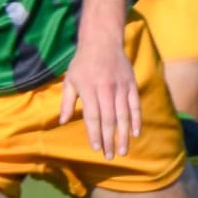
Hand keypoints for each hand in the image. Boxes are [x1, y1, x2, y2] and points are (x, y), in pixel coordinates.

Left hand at [58, 37, 141, 158]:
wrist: (102, 42)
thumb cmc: (82, 63)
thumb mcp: (69, 80)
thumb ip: (65, 102)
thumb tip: (61, 121)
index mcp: (89, 90)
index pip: (93, 117)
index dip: (94, 133)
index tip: (96, 148)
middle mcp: (106, 90)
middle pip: (109, 119)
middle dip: (109, 140)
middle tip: (110, 155)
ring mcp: (120, 87)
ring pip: (124, 115)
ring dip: (124, 135)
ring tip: (123, 150)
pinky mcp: (131, 85)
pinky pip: (135, 105)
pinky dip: (136, 120)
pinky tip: (135, 133)